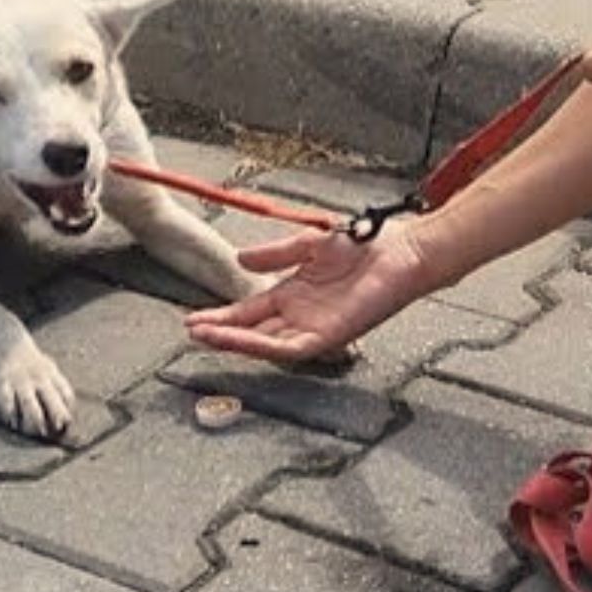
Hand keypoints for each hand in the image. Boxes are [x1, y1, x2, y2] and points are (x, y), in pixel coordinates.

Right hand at [183, 222, 433, 362]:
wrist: (400, 251)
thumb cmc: (364, 245)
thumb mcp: (309, 243)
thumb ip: (274, 254)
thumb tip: (241, 260)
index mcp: (293, 292)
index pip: (249, 310)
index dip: (222, 315)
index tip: (194, 318)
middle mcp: (300, 314)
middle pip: (252, 330)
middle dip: (221, 332)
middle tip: (191, 332)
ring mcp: (313, 327)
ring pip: (265, 343)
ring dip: (235, 341)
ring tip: (205, 337)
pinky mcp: (329, 336)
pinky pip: (290, 348)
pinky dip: (264, 346)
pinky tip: (242, 343)